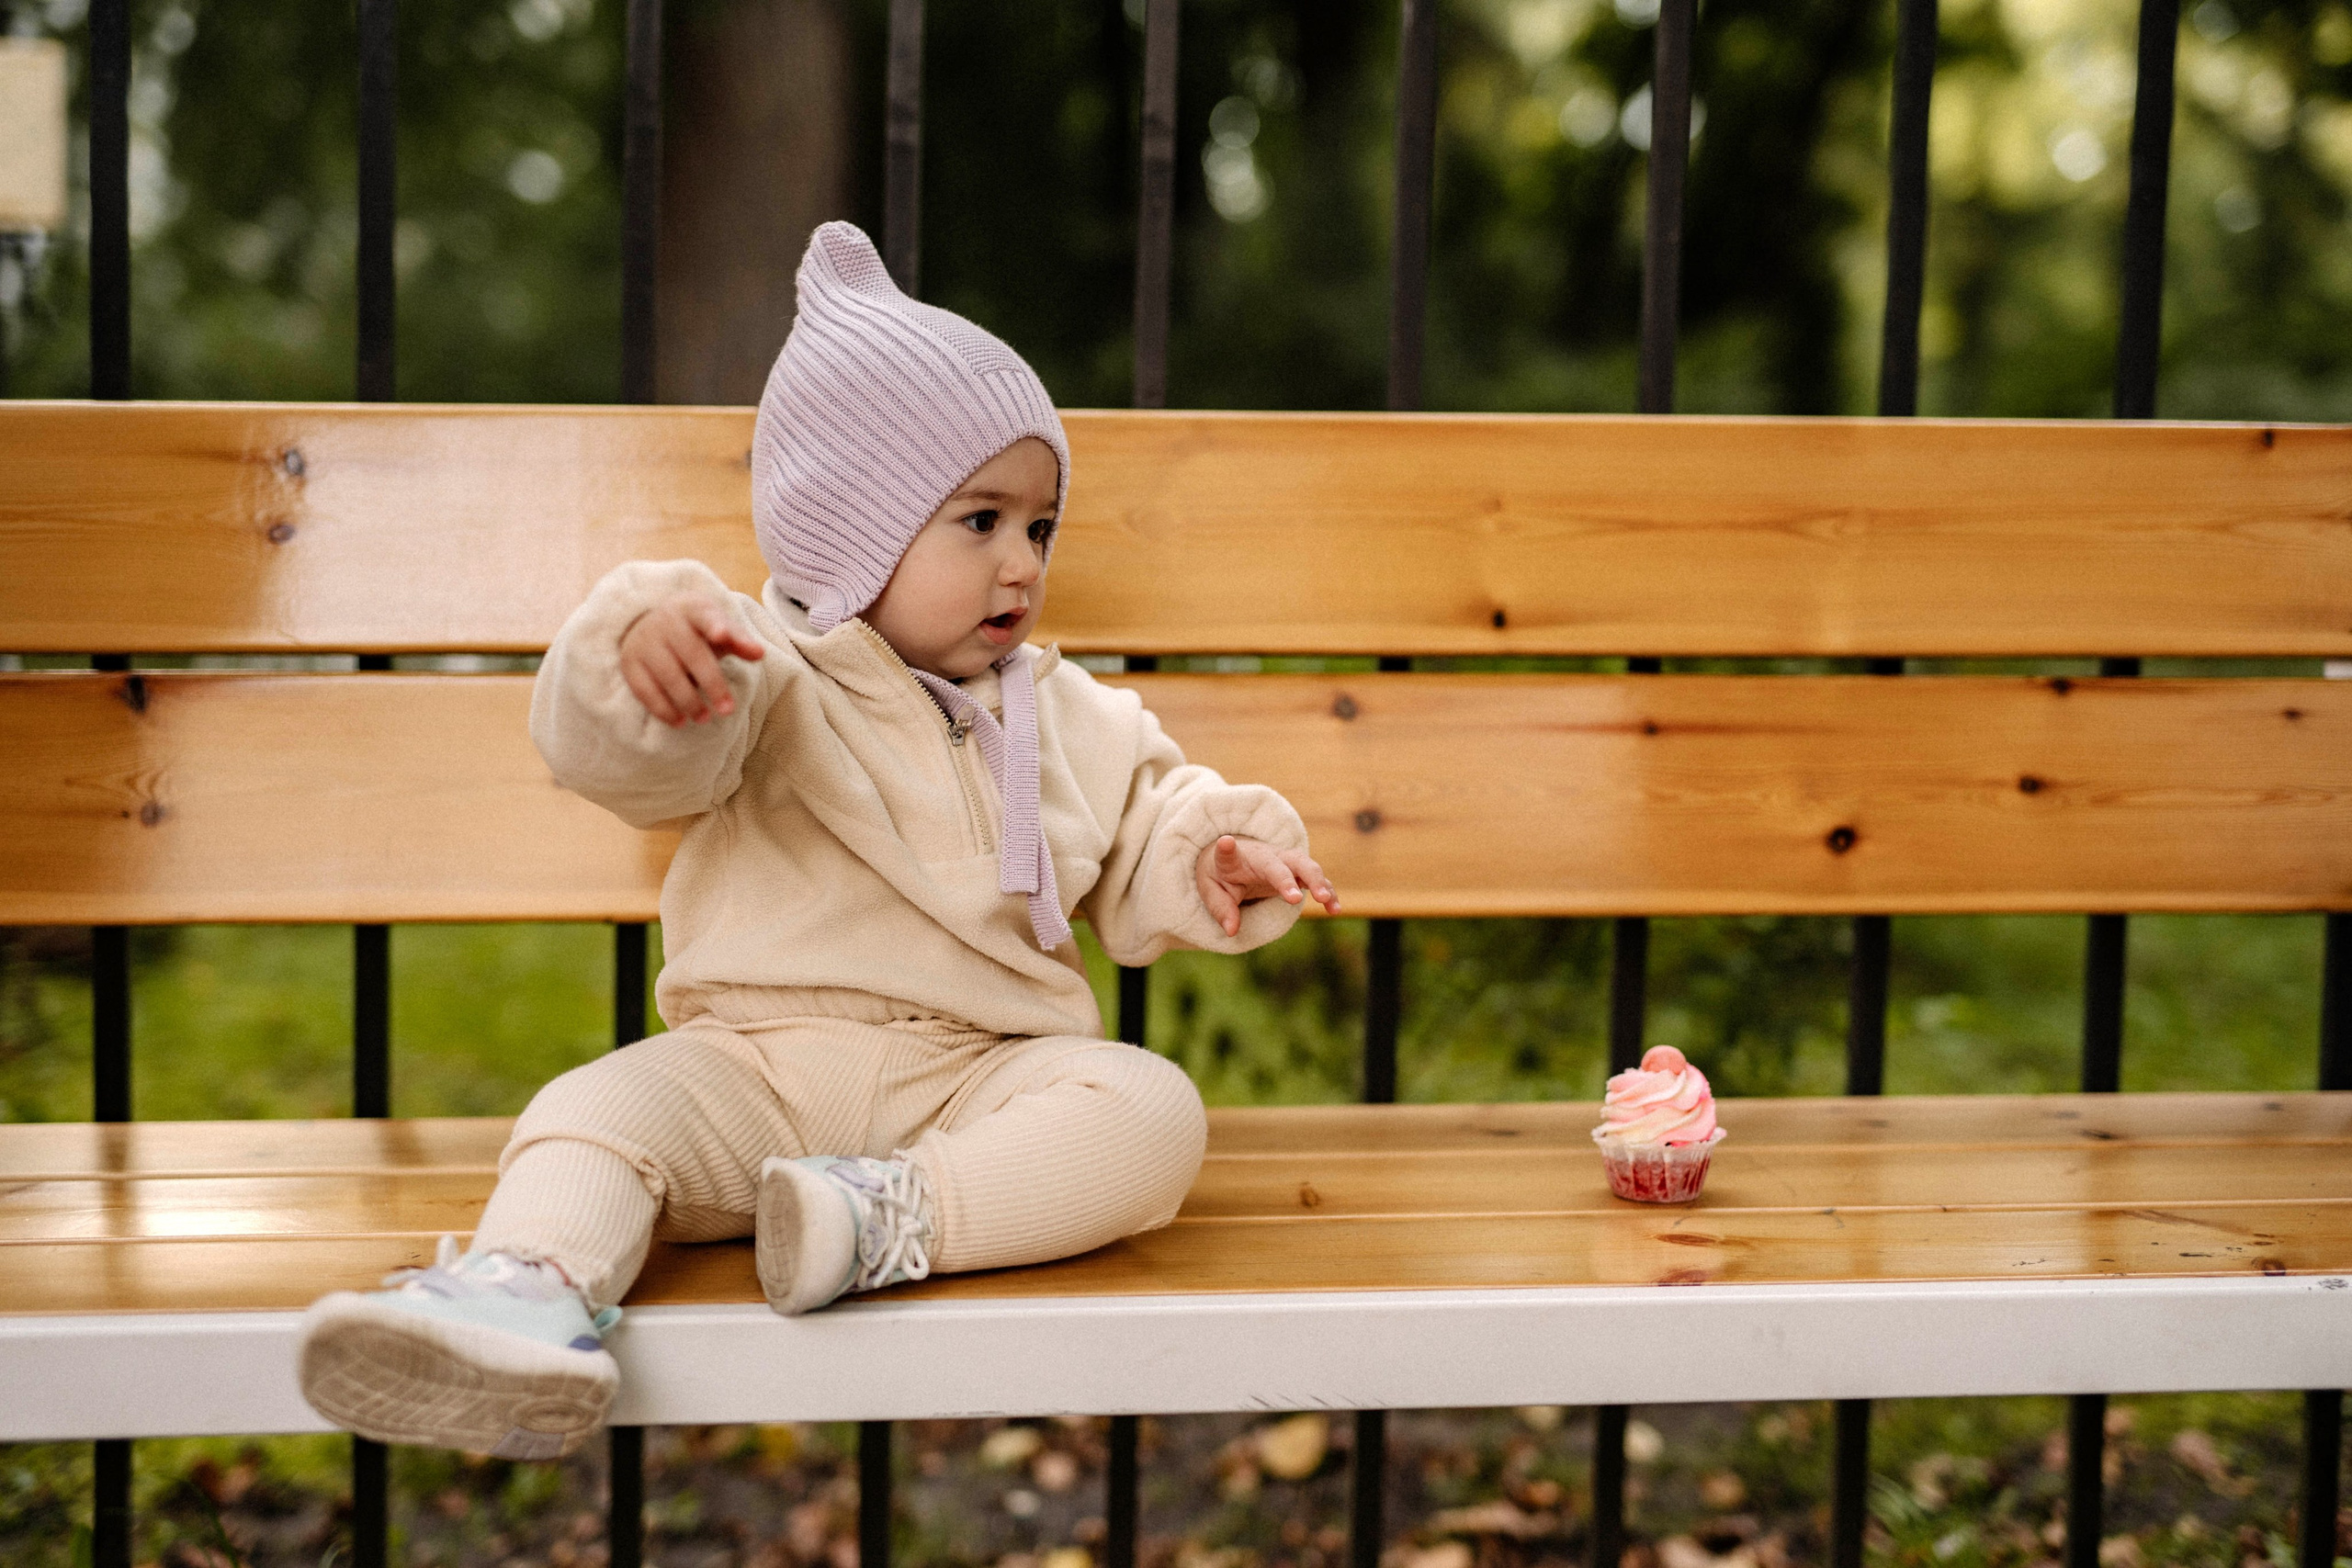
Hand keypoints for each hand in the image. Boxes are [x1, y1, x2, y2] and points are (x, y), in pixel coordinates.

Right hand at [618, 593, 765, 726]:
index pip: (705, 616)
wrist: (649, 621)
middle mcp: (666, 622)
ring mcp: (645, 642)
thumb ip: (739, 640)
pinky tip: (679, 722)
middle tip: (728, 710)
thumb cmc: (695, 629)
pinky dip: (662, 708)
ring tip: (704, 718)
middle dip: (712, 683)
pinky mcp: (630, 663)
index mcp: (692, 610)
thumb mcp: (718, 627)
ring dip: (687, 700)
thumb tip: (760, 653)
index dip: (715, 625)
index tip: (722, 636)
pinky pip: (644, 689)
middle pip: (691, 653)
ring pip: (667, 674)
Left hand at [1195, 835, 1340, 936]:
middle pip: (1285, 860)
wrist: (1238, 859)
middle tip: (1296, 898)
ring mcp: (1286, 862)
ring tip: (1327, 902)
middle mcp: (1266, 856)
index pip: (1231, 854)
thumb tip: (1232, 931)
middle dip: (1292, 875)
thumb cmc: (1222, 875)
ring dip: (1318, 883)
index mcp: (1238, 858)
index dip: (1227, 849)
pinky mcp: (1298, 872)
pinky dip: (1328, 892)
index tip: (1225, 843)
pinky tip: (1334, 909)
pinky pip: (1317, 880)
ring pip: (1307, 867)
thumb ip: (1221, 909)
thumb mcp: (1212, 891)